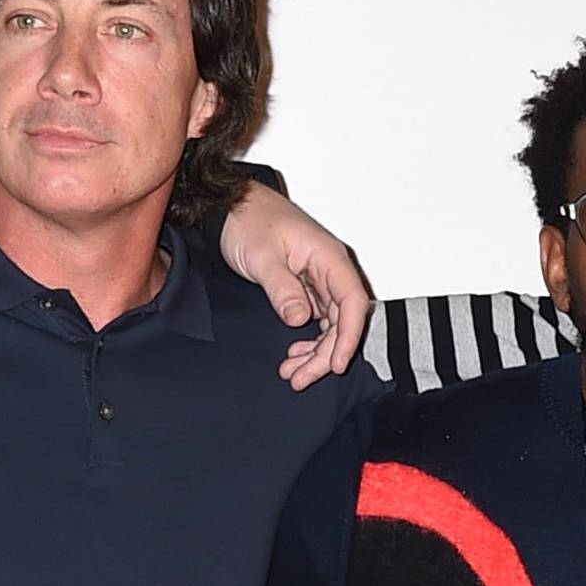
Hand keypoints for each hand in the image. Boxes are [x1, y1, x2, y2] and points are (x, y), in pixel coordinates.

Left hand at [219, 182, 373, 386]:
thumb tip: (300, 320)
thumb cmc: (249, 220)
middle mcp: (330, 271)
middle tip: (300, 377)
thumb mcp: (262, 256)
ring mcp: (320, 282)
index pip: (353, 302)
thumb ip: (282, 289)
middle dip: (325, 354)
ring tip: (292, 373)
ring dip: (315, 353)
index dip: (348, 336)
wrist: (232, 208)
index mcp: (329, 257)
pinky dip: (307, 342)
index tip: (336, 363)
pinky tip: (293, 355)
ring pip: (330, 326)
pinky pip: (317, 322)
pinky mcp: (307, 290)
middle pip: (343, 321)